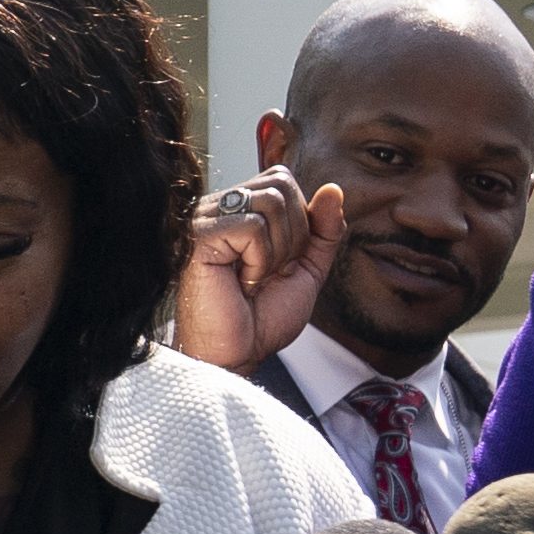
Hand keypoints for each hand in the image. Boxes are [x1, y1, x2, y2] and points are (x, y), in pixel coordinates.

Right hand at [169, 167, 349, 369]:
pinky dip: (259, 260)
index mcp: (239, 209)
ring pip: (271, 203)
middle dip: (292, 235)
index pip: (283, 179)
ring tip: (252, 278)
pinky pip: (253, 227)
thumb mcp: (307, 270)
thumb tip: (333, 190)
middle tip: (267, 272)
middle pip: (280, 185)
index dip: (299, 220)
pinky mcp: (200, 235)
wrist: (236, 354)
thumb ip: (323, 231)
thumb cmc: (261, 318)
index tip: (280, 261)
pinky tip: (241, 281)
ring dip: (275, 251)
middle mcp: (219, 206)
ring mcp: (206, 217)